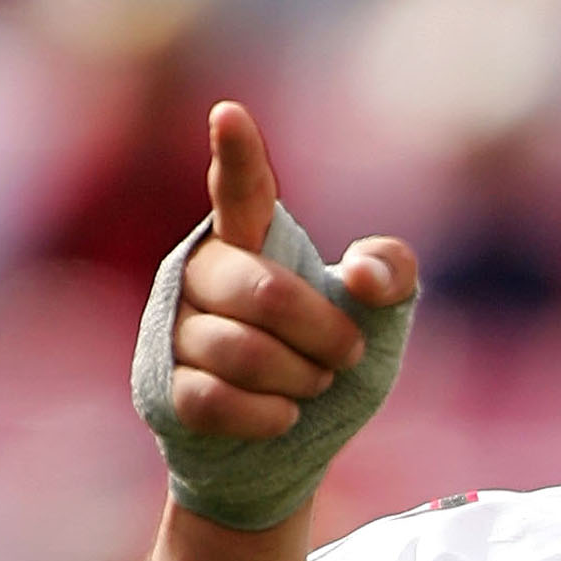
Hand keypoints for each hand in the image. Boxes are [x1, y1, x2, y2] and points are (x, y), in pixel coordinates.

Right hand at [171, 103, 417, 442]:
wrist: (294, 446)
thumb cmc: (330, 361)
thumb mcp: (379, 318)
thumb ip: (392, 274)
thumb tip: (362, 273)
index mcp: (252, 239)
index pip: (242, 190)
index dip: (237, 156)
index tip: (230, 114)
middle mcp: (203, 272)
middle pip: (265, 295)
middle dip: (323, 335)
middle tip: (343, 355)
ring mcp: (177, 327)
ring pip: (241, 353)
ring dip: (299, 379)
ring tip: (311, 384)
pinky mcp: (167, 386)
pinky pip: (216, 399)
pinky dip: (268, 416)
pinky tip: (284, 415)